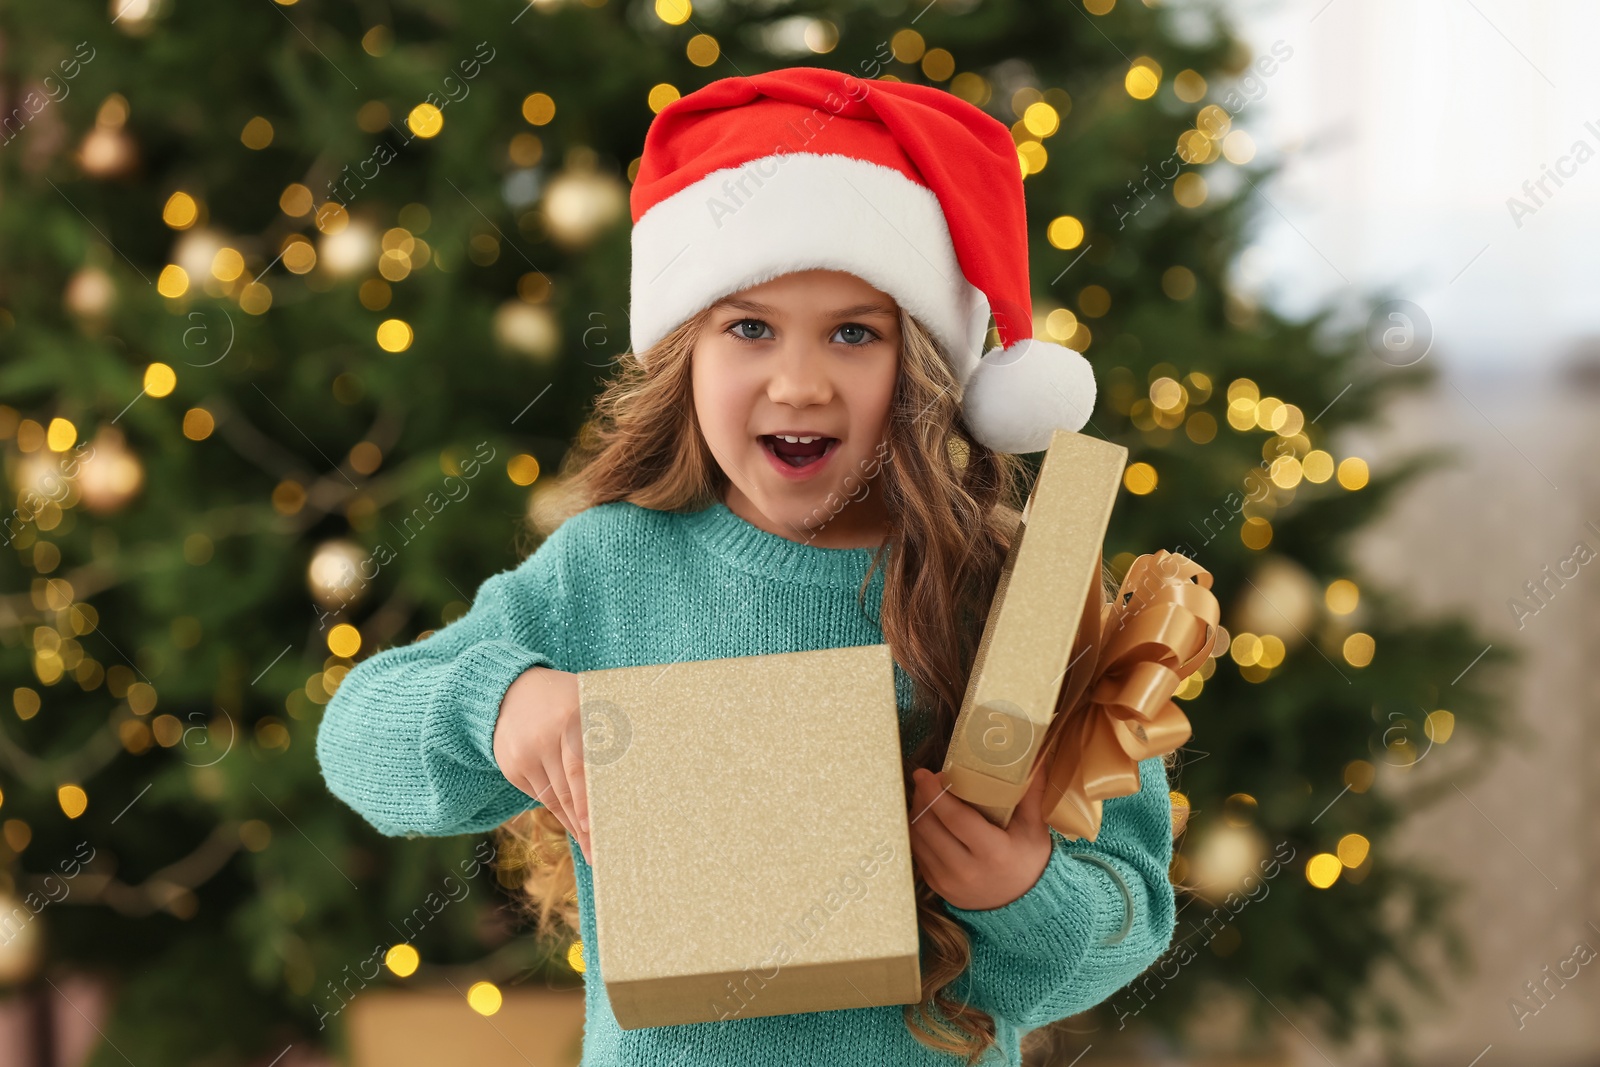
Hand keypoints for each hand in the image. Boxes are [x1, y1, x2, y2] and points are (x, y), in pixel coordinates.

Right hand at [493, 666, 591, 862]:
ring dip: (572, 824)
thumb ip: (609, 723)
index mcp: (569, 718)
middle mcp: (543, 739)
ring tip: (590, 850)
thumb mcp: (587, 699)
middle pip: (566, 791)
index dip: (589, 799)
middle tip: (600, 851)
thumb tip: (645, 753)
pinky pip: (539, 796)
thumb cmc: (565, 698)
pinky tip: (574, 826)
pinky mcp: (512, 768)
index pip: (580, 767)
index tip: (597, 827)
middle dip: (584, 824)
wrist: (509, 690)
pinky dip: (558, 811)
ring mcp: (524, 755)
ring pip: (552, 798)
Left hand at [908, 762, 1051, 910]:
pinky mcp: (937, 886)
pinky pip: (918, 852)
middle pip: (930, 826)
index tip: (924, 773)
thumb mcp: (1035, 830)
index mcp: (993, 853)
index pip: (955, 818)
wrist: (1023, 906)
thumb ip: (1031, 794)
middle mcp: (966, 870)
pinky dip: (919, 831)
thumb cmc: (1029, 861)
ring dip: (917, 812)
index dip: (935, 793)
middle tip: (929, 780)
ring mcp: (948, 881)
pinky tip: (929, 819)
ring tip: (927, 796)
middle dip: (923, 797)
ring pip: (919, 838)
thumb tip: (1036, 758)